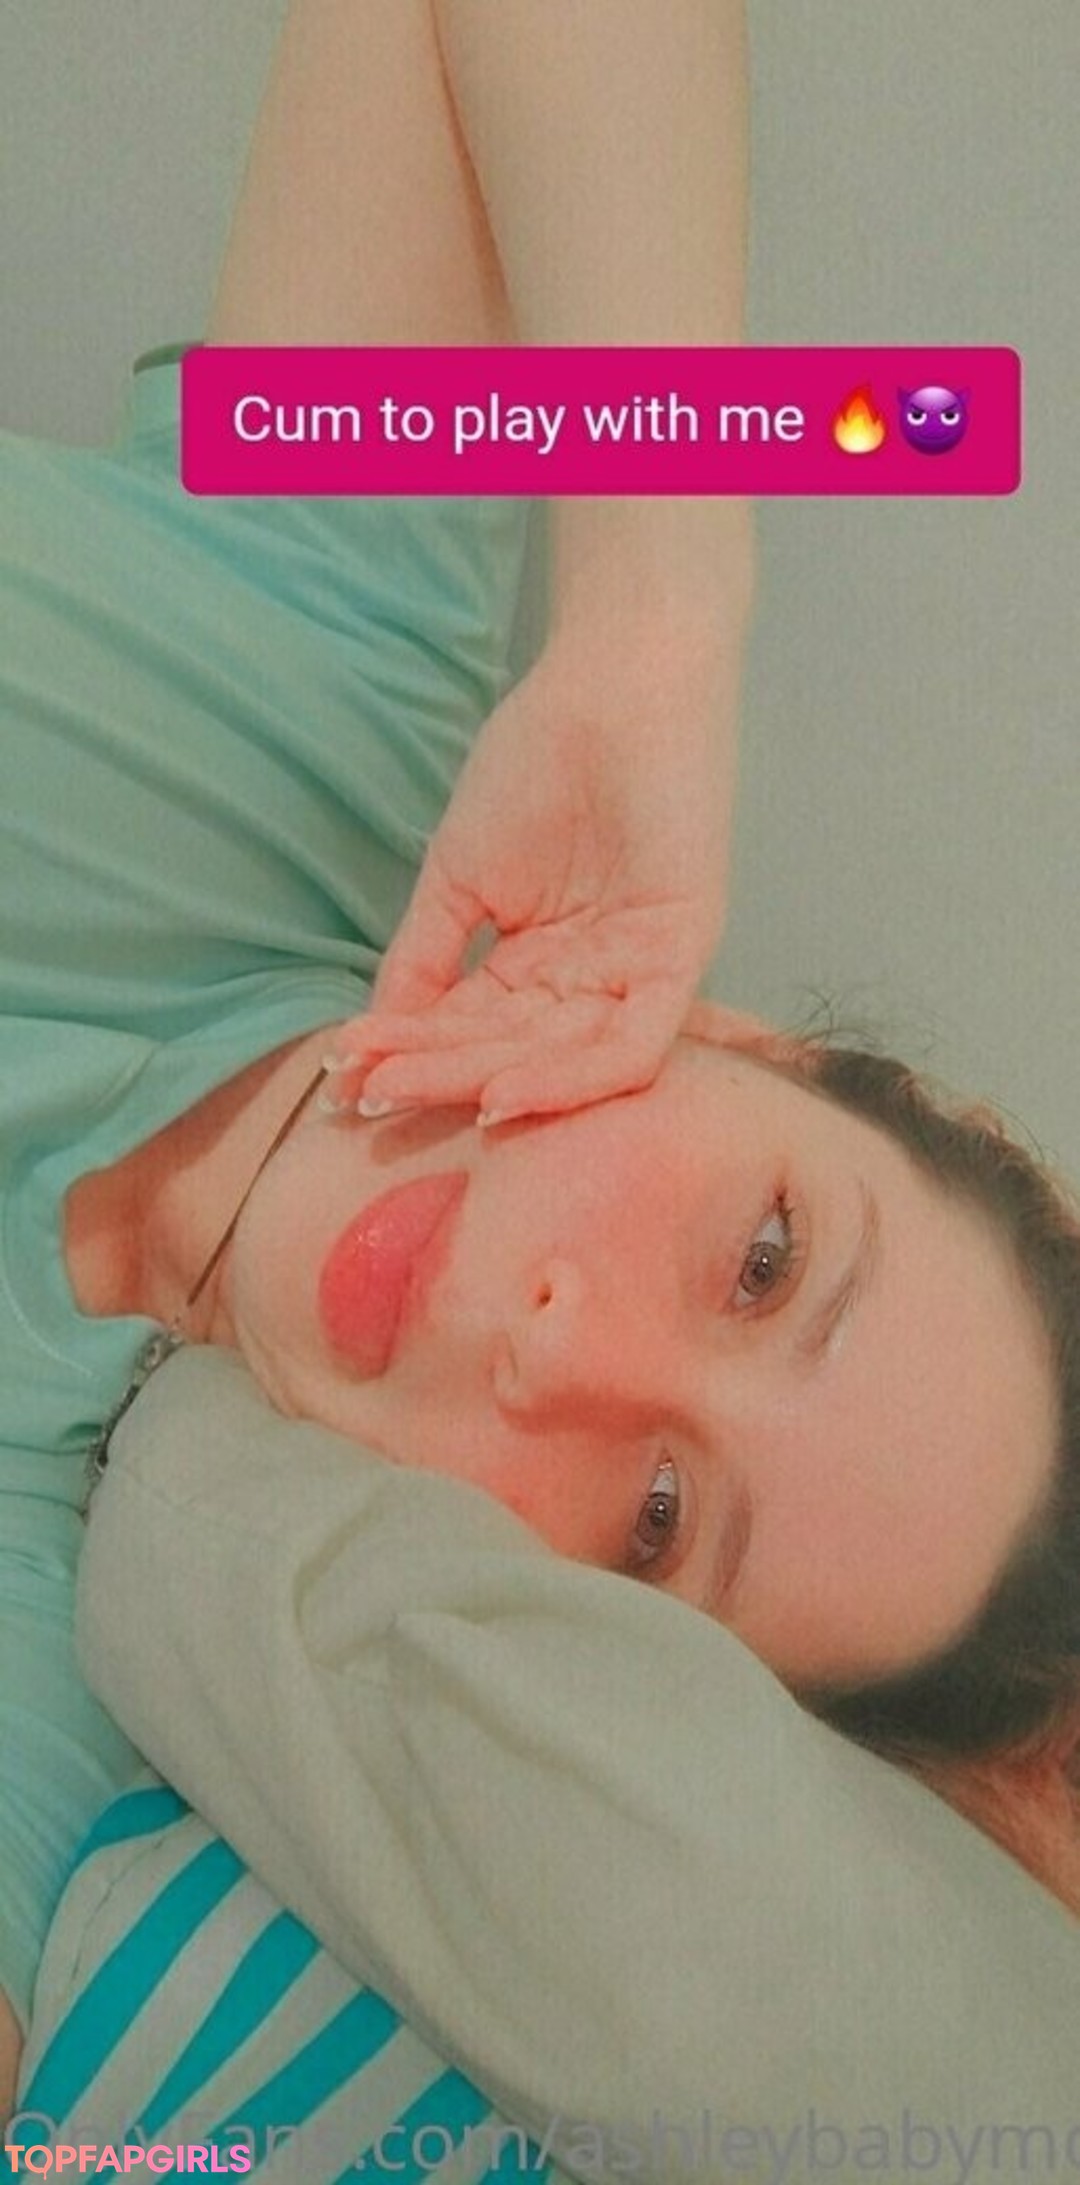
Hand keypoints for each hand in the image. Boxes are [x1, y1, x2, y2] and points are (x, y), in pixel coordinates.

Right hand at [326, 630, 736, 1124]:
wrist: (613, 681)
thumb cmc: (541, 760)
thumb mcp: (460, 874)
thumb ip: (421, 958)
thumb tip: (371, 1037)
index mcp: (543, 968)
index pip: (471, 1030)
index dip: (408, 1054)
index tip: (341, 1075)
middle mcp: (592, 984)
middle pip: (510, 1054)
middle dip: (434, 1076)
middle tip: (368, 1095)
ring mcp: (639, 974)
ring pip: (561, 1061)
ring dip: (483, 1083)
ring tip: (410, 1092)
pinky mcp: (681, 957)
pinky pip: (631, 1048)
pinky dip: (569, 1080)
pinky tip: (499, 1091)